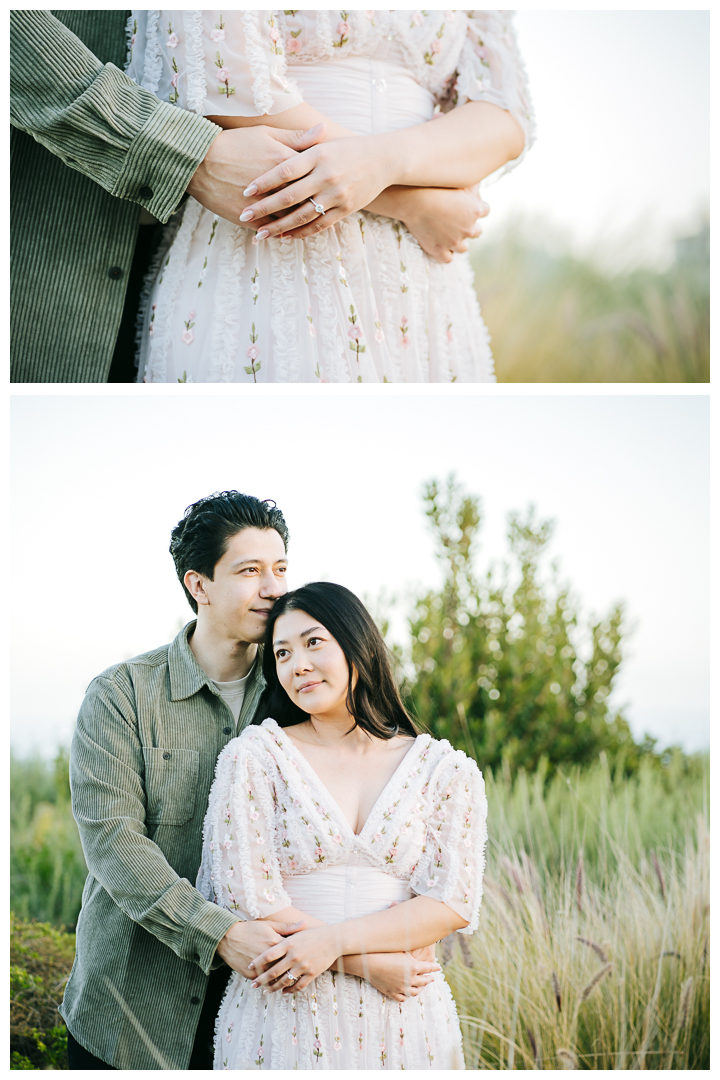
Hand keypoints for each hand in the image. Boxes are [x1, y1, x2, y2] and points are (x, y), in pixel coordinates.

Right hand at [186, 124, 326, 225]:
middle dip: (320, 205)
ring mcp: (264, 206)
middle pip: (308, 201)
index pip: (316, 176)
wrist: (200, 162)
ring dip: (301, 224)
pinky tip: (287, 234)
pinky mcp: (249, 218)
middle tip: (332, 207)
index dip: (327, 181)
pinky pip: (271, 229)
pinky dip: (280, 232)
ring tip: (311, 225)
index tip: (337, 183)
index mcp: (286, 164)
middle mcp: (278, 187)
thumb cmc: (234, 144)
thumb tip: (325, 130)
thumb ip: (297, 137)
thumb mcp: (266, 134)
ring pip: (291, 220)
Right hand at [216, 918, 305, 977]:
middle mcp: (269, 957)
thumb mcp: (269, 925)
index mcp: (275, 943)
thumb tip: (304, 923)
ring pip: (275, 979)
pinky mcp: (250, 974)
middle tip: (301, 975)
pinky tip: (274, 985)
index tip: (307, 958)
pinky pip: (263, 982)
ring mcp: (259, 967)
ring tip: (289, 983)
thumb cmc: (250, 929)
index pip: (293, 953)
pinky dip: (269, 984)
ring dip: (283, 982)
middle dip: (294, 972)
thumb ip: (287, 927)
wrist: (228, 937)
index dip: (300, 956)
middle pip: (286, 969)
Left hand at [239, 134, 395, 239]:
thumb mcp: (325, 141)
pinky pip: (319, 225)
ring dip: (279, 226)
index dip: (263, 182)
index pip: (284, 171)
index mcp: (317, 155)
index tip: (246, 192)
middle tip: (245, 216)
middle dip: (264, 208)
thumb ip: (300, 143)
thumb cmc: (348, 148)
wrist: (384, 159)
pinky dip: (301, 232)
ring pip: (302, 216)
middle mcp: (326, 176)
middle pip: (289, 196)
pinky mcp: (345, 209)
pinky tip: (285, 236)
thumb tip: (273, 141)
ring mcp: (336, 195)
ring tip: (260, 234)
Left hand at [249, 925, 340, 993]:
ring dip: (273, 988)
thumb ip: (284, 935)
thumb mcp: (297, 931)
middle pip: (273, 971)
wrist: (334, 939)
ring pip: (284, 981)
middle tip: (253, 985)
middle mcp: (294, 956)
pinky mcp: (311, 974)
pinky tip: (283, 992)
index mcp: (289, 943)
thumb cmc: (314, 933)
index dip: (257, 962)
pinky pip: (298, 986)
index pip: (268, 955)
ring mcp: (303, 966)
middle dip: (261, 980)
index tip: (249, 966)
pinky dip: (289, 990)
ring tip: (265, 991)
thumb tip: (269, 938)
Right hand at [360, 951, 440, 1000]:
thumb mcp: (401, 950)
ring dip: (420, 989)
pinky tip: (408, 992)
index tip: (438, 967)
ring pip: (415, 992)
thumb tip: (418, 950)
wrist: (368, 962)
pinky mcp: (392, 993)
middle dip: (429, 979)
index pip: (429, 968)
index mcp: (413, 967)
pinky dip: (407, 996)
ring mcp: (401, 988)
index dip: (434, 968)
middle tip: (432, 977)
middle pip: (424, 981)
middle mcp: (409, 979)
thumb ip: (411, 954)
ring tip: (421, 986)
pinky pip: (403, 998)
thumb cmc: (384, 952)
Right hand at [400, 186, 489, 263]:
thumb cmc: (434, 185)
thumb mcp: (458, 180)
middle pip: (477, 232)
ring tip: (450, 236)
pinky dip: (445, 254)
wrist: (414, 200)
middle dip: (469, 227)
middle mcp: (468, 228)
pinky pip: (447, 259)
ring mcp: (454, 241)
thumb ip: (471, 183)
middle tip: (458, 221)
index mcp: (475, 210)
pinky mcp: (439, 250)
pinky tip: (441, 247)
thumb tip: (477, 179)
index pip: (486, 211)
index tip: (469, 205)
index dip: (477, 208)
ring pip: (463, 248)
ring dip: (458, 242)